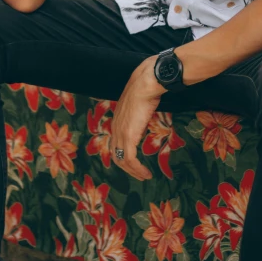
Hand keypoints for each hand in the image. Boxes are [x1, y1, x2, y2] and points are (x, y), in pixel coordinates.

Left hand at [110, 56, 166, 180]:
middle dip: (127, 168)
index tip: (134, 162)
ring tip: (144, 176)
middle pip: (115, 155)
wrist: (145, 84)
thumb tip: (146, 106)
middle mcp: (115, 127)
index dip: (122, 154)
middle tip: (139, 174)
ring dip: (133, 171)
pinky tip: (146, 173)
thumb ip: (138, 109)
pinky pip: (130, 159)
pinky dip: (137, 169)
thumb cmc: (145, 88)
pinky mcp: (128, 137)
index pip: (115, 142)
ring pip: (121, 160)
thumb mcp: (139, 101)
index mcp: (117, 119)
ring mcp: (120, 132)